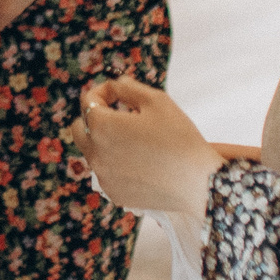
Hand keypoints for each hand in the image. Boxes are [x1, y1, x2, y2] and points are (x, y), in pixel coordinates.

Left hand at [69, 75, 225, 214]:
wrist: (200, 184)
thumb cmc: (180, 137)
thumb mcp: (156, 100)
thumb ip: (127, 87)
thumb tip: (114, 85)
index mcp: (102, 126)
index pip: (88, 101)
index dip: (103, 92)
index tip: (118, 93)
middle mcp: (95, 153)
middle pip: (80, 129)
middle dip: (95, 118)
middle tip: (119, 116)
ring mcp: (103, 176)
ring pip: (93, 152)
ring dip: (106, 142)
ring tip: (134, 139)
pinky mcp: (114, 194)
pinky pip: (106, 173)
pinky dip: (116, 164)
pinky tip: (140, 162)